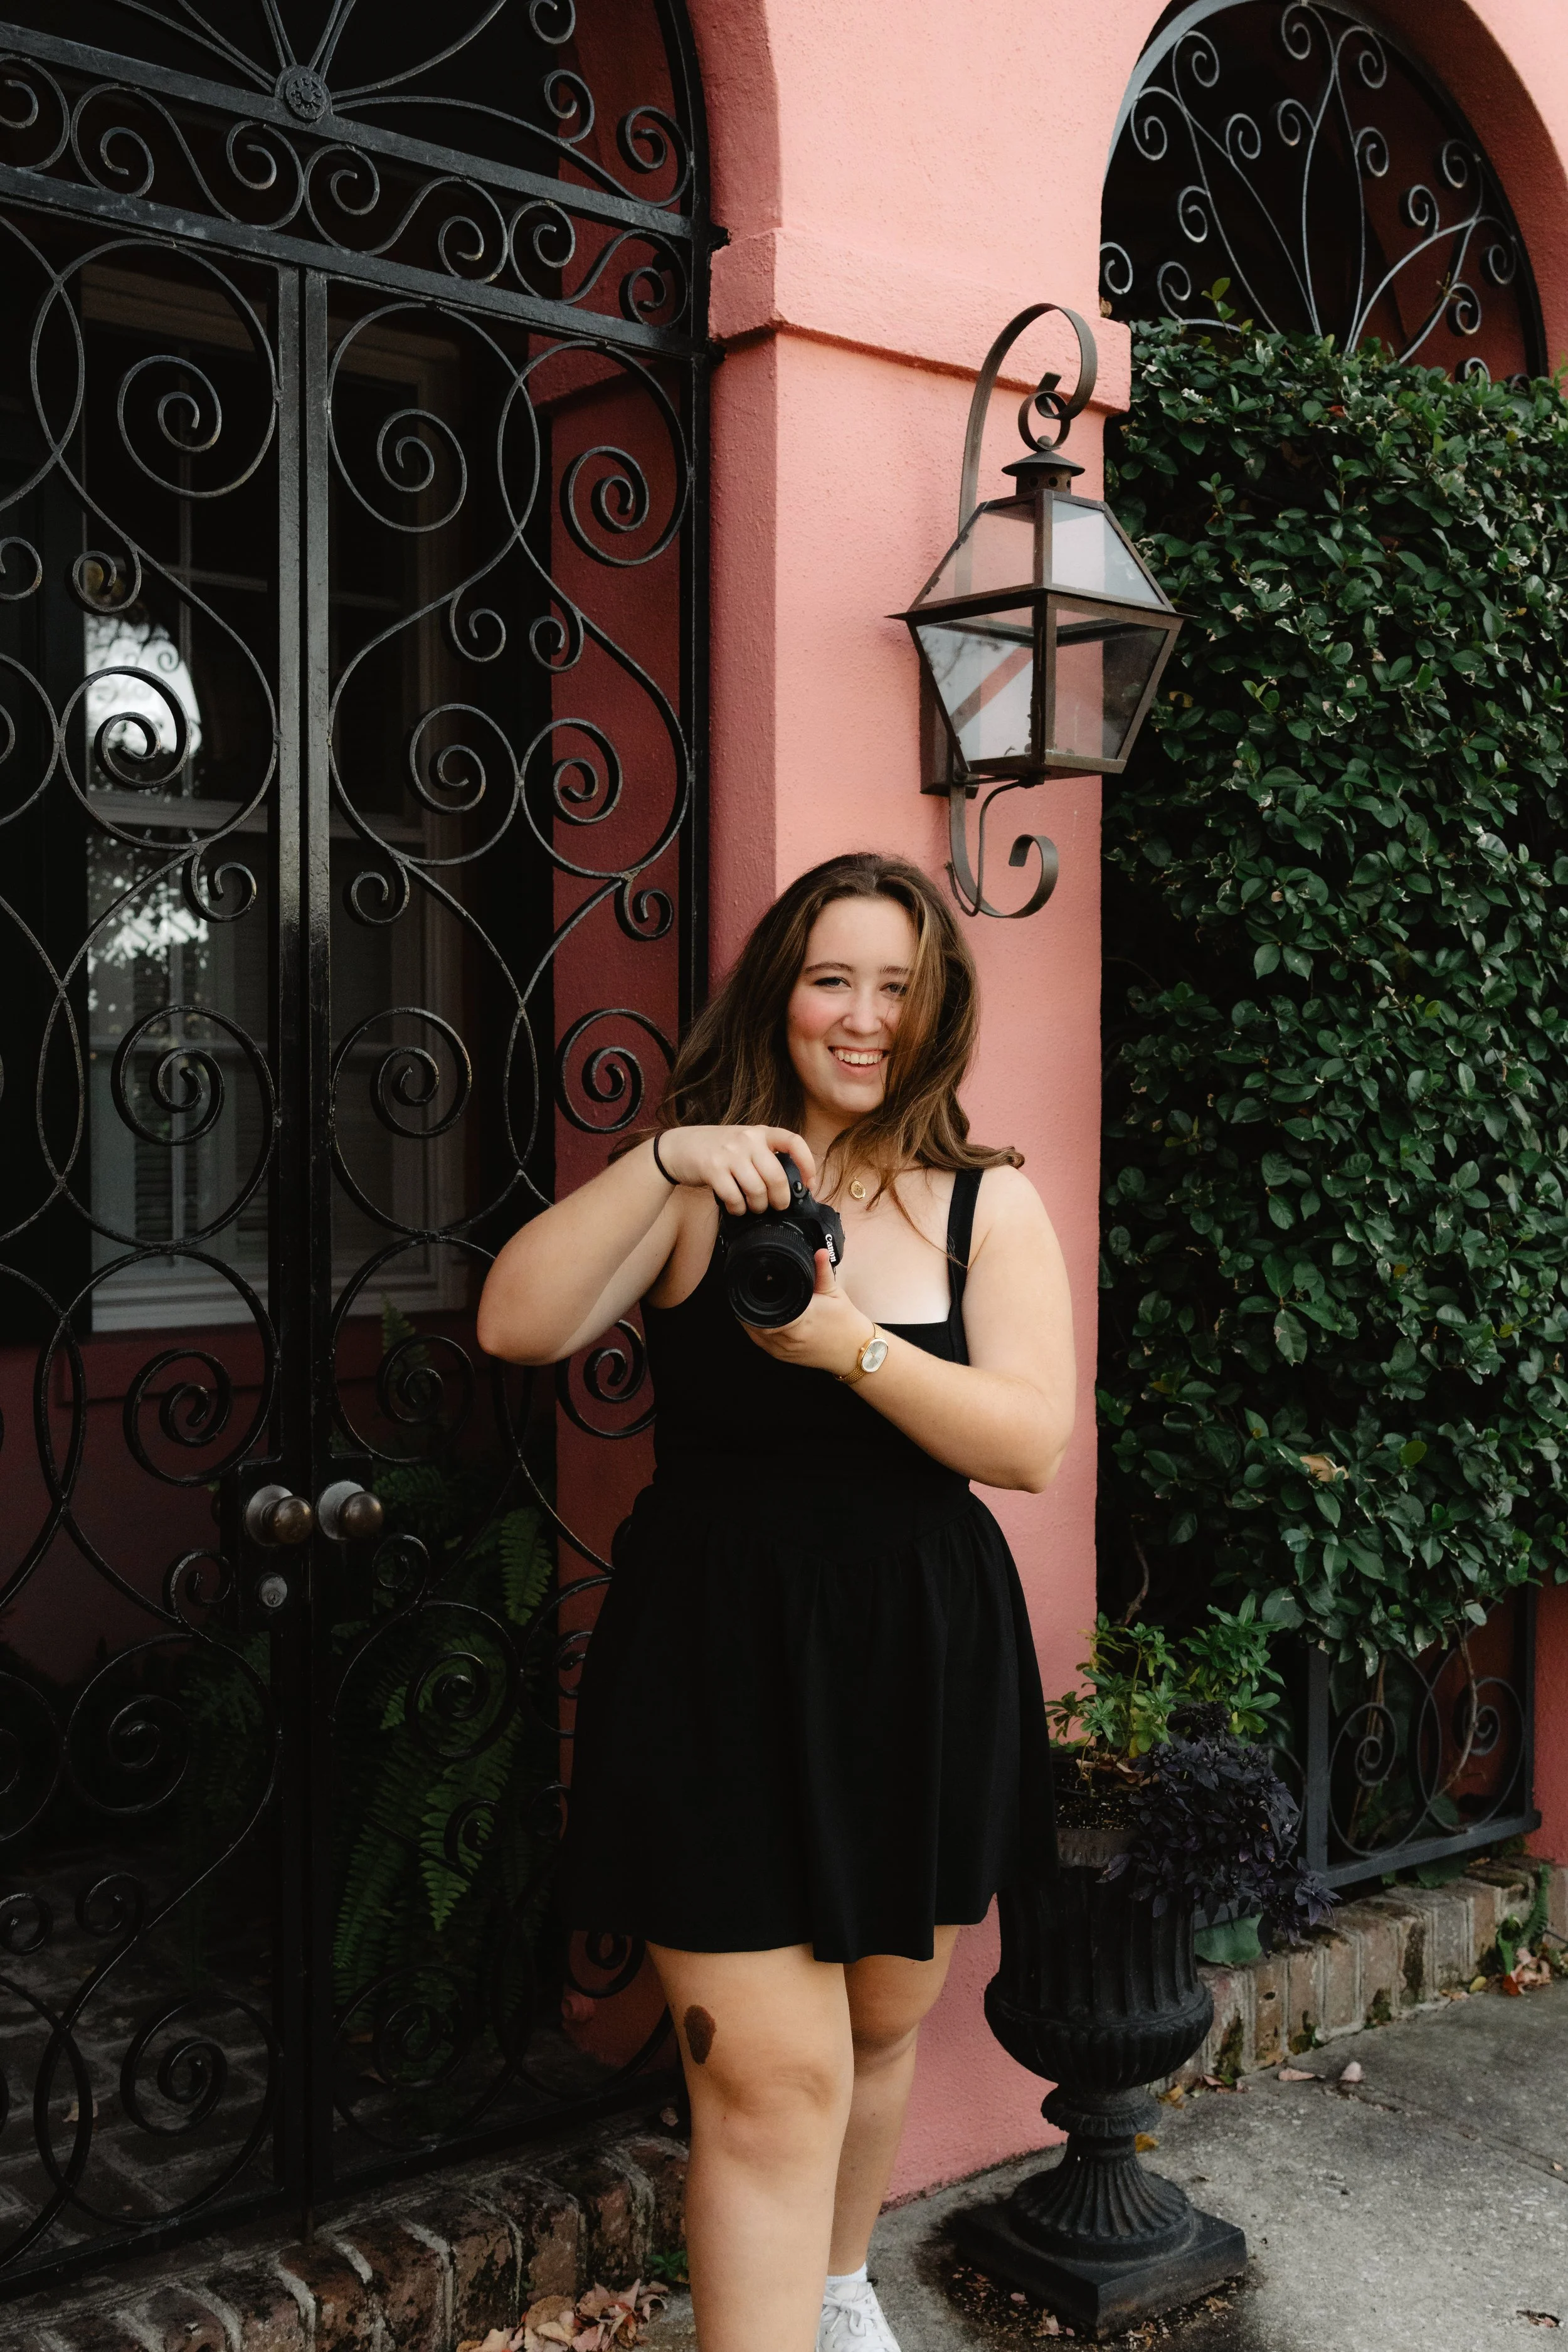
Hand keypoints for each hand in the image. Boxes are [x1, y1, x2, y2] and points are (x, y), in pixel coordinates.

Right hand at [652, 1124, 815, 1212]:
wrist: (678, 1147)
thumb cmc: (716, 1148)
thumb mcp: (743, 1142)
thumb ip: (764, 1155)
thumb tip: (790, 1186)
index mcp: (760, 1132)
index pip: (794, 1142)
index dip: (808, 1164)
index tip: (811, 1184)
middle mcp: (747, 1140)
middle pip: (776, 1177)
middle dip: (781, 1199)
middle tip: (777, 1207)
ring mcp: (729, 1154)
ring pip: (757, 1190)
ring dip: (758, 1206)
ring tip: (754, 1208)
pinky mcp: (713, 1169)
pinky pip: (735, 1197)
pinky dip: (738, 1209)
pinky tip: (736, 1208)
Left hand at [744, 1249, 875, 1375]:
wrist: (854, 1351)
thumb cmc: (845, 1323)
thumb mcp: (834, 1293)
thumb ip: (822, 1271)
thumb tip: (819, 1252)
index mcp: (800, 1321)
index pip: (766, 1312)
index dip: (756, 1299)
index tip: (753, 1286)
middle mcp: (789, 1339)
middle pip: (755, 1322)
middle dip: (751, 1306)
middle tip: (752, 1290)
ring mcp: (784, 1351)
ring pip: (754, 1334)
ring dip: (751, 1319)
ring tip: (755, 1303)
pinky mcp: (783, 1358)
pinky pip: (761, 1343)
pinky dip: (757, 1331)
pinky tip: (761, 1320)